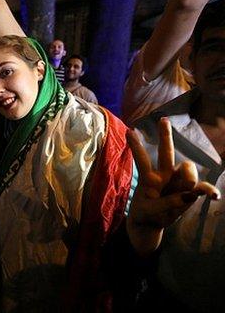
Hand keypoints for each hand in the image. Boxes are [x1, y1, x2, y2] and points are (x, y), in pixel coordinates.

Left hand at [126, 117, 219, 254]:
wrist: (151, 224)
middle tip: (163, 120)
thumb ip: (170, 203)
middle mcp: (164, 175)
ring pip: (187, 169)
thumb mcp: (151, 211)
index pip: (142, 159)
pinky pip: (202, 188)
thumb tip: (192, 195)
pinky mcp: (189, 192)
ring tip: (188, 194)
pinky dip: (208, 191)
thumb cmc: (146, 213)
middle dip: (165, 136)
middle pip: (166, 152)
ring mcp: (178, 181)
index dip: (136, 146)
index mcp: (149, 178)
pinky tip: (214, 196)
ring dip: (189, 178)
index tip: (129, 130)